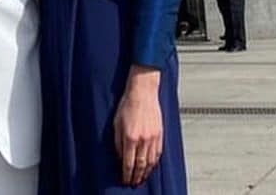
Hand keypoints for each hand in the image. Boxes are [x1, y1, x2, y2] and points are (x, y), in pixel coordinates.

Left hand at [113, 66, 162, 185]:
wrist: (143, 92)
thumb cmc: (127, 104)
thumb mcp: (116, 123)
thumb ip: (117, 142)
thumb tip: (119, 156)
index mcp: (130, 137)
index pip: (128, 162)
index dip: (126, 174)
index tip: (125, 180)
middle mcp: (143, 139)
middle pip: (141, 165)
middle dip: (137, 176)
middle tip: (134, 183)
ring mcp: (153, 137)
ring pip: (151, 161)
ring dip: (147, 172)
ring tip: (142, 178)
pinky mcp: (160, 133)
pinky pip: (158, 152)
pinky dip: (155, 162)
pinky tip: (152, 166)